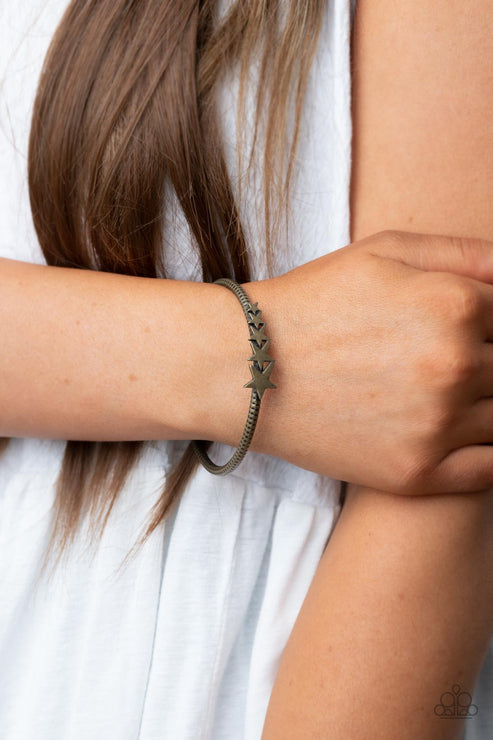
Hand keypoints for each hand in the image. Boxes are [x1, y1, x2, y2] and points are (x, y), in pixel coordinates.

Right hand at [246, 230, 492, 493]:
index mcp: (456, 305)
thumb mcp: (386, 249)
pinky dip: (489, 451)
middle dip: (488, 361)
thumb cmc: (317, 302)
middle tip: (443, 362)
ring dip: (486, 404)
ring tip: (442, 393)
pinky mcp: (416, 473)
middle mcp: (456, 366)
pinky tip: (461, 432)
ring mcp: (437, 425)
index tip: (474, 330)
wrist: (248, 368)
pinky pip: (491, 469)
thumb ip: (467, 253)